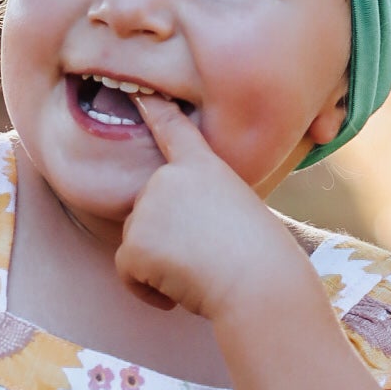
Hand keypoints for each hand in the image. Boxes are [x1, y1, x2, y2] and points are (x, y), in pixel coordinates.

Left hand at [115, 92, 278, 320]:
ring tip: (198, 273)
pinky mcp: (134, 242)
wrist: (259, 282)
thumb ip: (202, 209)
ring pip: (136, 244)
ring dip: (158, 267)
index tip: (140, 94)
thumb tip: (173, 238)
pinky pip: (126, 272)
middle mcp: (169, 178)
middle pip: (146, 212)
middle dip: (164, 241)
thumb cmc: (263, 260)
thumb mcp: (240, 215)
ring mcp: (148, 207)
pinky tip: (176, 295)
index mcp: (204, 167)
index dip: (155, 109)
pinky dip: (146, 291)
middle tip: (204, 259)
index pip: (174, 131)